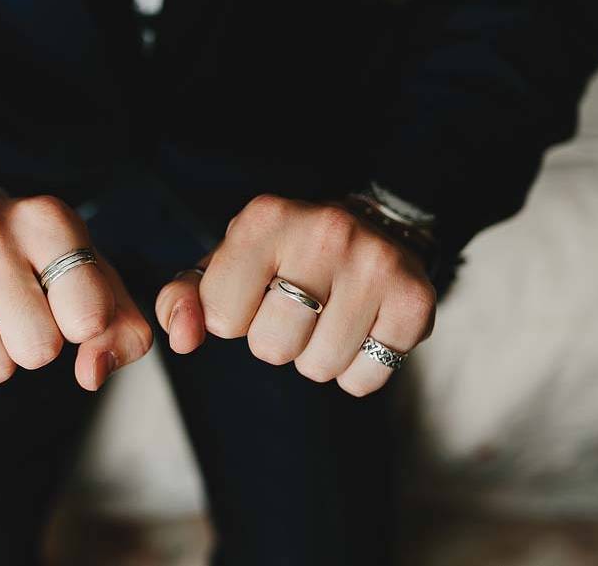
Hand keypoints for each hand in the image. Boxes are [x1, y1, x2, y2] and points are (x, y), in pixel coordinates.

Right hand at [0, 191, 151, 393]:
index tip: (68, 301)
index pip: (89, 318)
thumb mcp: (95, 282)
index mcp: (48, 219)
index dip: (84, 326)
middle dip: (39, 345)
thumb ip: (122, 332)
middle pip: (38, 351)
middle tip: (24, 311)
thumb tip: (91, 374)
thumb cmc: (41, 263)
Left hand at [155, 194, 435, 395]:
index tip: (252, 294)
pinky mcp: (414, 301)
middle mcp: (324, 233)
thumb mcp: (226, 264)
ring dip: (315, 357)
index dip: (231, 318)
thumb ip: (183, 300)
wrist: (373, 228)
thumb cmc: (284, 256)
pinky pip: (364, 379)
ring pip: (319, 367)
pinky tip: (359, 329)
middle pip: (271, 347)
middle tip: (295, 308)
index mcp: (266, 219)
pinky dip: (355, 370)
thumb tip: (182, 340)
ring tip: (326, 317)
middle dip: (275, 341)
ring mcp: (375, 265)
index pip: (221, 317)